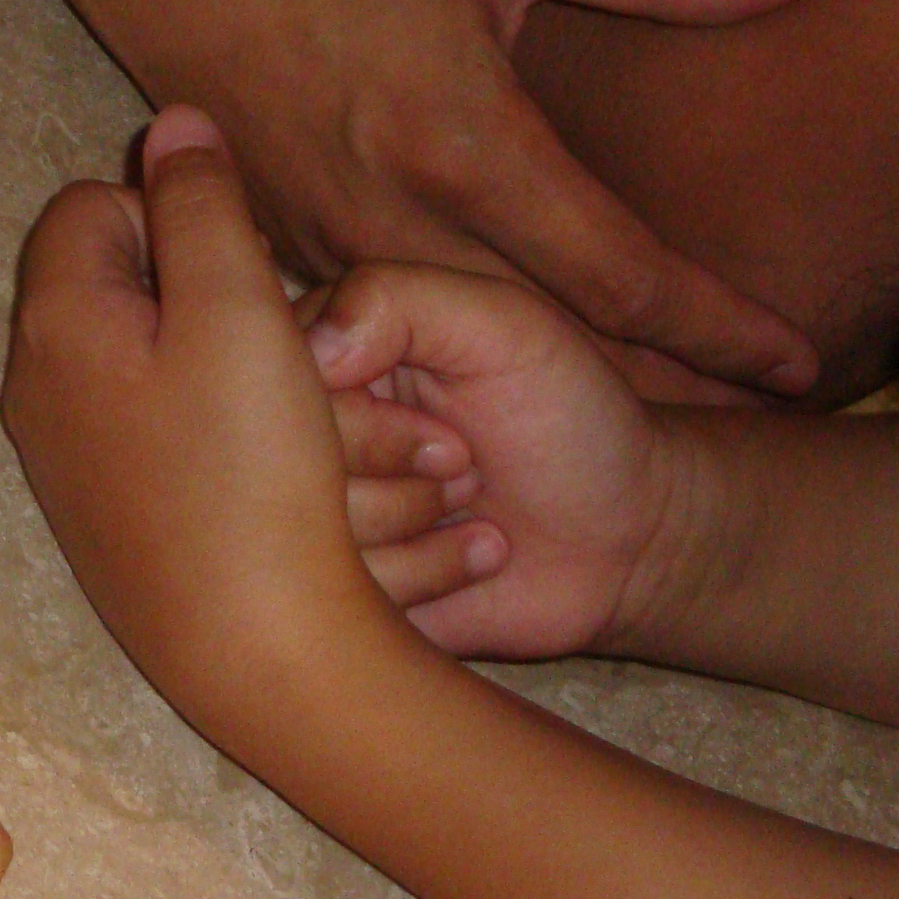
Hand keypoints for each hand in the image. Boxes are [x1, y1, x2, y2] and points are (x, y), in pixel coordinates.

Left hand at [1, 106, 397, 740]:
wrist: (255, 649)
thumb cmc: (252, 471)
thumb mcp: (238, 306)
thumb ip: (202, 203)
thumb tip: (173, 123)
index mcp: (54, 324)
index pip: (91, 207)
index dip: (177, 210)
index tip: (244, 262)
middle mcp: (36, 391)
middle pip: (112, 282)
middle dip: (200, 284)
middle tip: (273, 328)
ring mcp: (65, 463)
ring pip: (138, 360)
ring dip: (214, 357)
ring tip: (285, 397)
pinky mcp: (106, 519)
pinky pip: (151, 432)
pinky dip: (209, 425)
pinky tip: (265, 458)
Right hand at [59, 0, 822, 396]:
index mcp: (464, 146)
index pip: (620, 274)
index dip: (720, 329)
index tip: (798, 370)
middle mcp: (390, 218)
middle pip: (543, 338)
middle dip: (643, 382)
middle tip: (730, 416)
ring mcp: (320, 240)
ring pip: (446, 342)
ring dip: (529, 376)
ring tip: (614, 408)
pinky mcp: (270, 238)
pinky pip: (372, 316)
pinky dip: (434, 344)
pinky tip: (468, 359)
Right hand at [305, 260, 695, 661]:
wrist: (627, 531)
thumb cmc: (566, 413)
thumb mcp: (502, 325)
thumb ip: (395, 299)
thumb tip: (308, 350)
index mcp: (320, 361)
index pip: (271, 396)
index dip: (363, 422)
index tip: (446, 424)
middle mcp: (300, 442)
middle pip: (284, 475)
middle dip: (400, 475)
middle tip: (467, 461)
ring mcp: (314, 522)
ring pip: (308, 541)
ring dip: (417, 526)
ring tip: (471, 507)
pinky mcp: (339, 593)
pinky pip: (340, 599)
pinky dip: (426, 576)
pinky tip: (472, 557)